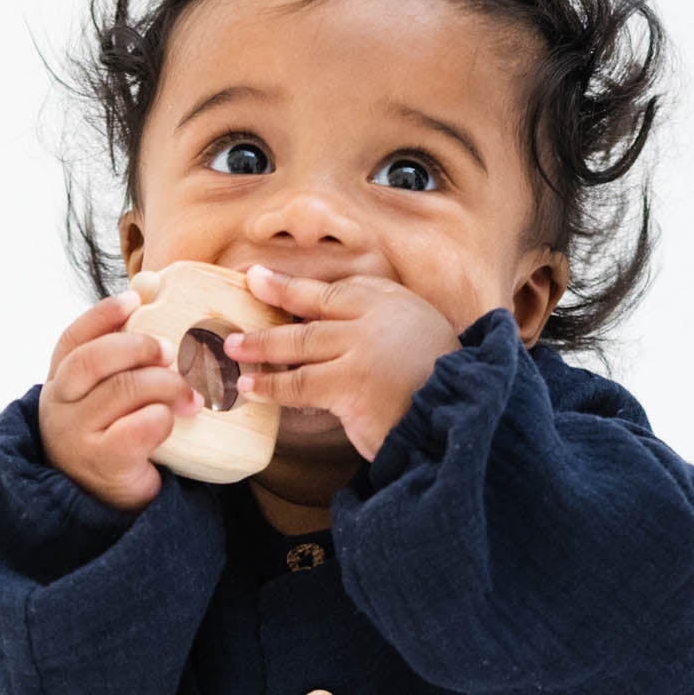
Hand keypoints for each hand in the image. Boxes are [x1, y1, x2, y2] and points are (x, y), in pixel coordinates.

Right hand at [38, 290, 203, 511]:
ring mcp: (76, 435)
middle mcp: (59, 405)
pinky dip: (163, 418)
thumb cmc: (114, 434)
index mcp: (60, 380)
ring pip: (122, 390)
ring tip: (194, 392)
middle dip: (138, 347)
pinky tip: (175, 420)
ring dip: (165, 384)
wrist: (106, 501)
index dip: (103, 314)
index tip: (137, 299)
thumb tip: (150, 283)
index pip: (74, 337)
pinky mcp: (102, 462)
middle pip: (94, 359)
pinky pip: (138, 428)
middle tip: (172, 351)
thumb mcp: (109, 391)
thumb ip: (124, 350)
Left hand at [225, 264, 463, 462]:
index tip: (259, 278)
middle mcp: (376, 318)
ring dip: (260, 347)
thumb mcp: (416, 339)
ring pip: (299, 343)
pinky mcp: (350, 384)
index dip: (293, 285)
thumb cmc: (440, 386)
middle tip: (240, 298)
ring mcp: (362, 349)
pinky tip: (251, 387)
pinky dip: (271, 386)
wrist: (461, 416)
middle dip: (272, 301)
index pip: (335, 289)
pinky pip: (299, 384)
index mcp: (393, 302)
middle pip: (312, 307)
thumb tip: (331, 329)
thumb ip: (379, 328)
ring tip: (232, 350)